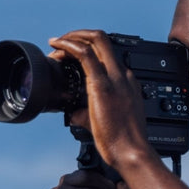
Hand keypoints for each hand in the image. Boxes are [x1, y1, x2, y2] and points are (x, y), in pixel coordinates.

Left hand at [48, 30, 152, 171]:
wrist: (132, 153)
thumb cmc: (123, 144)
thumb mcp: (106, 123)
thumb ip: (88, 114)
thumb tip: (73, 114)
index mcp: (127, 84)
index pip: (107, 57)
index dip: (86, 51)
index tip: (70, 58)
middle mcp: (122, 76)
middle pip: (103, 40)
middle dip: (79, 35)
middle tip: (62, 43)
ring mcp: (114, 79)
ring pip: (95, 40)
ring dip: (72, 37)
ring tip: (56, 44)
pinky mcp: (102, 85)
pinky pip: (84, 54)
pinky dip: (68, 45)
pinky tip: (56, 46)